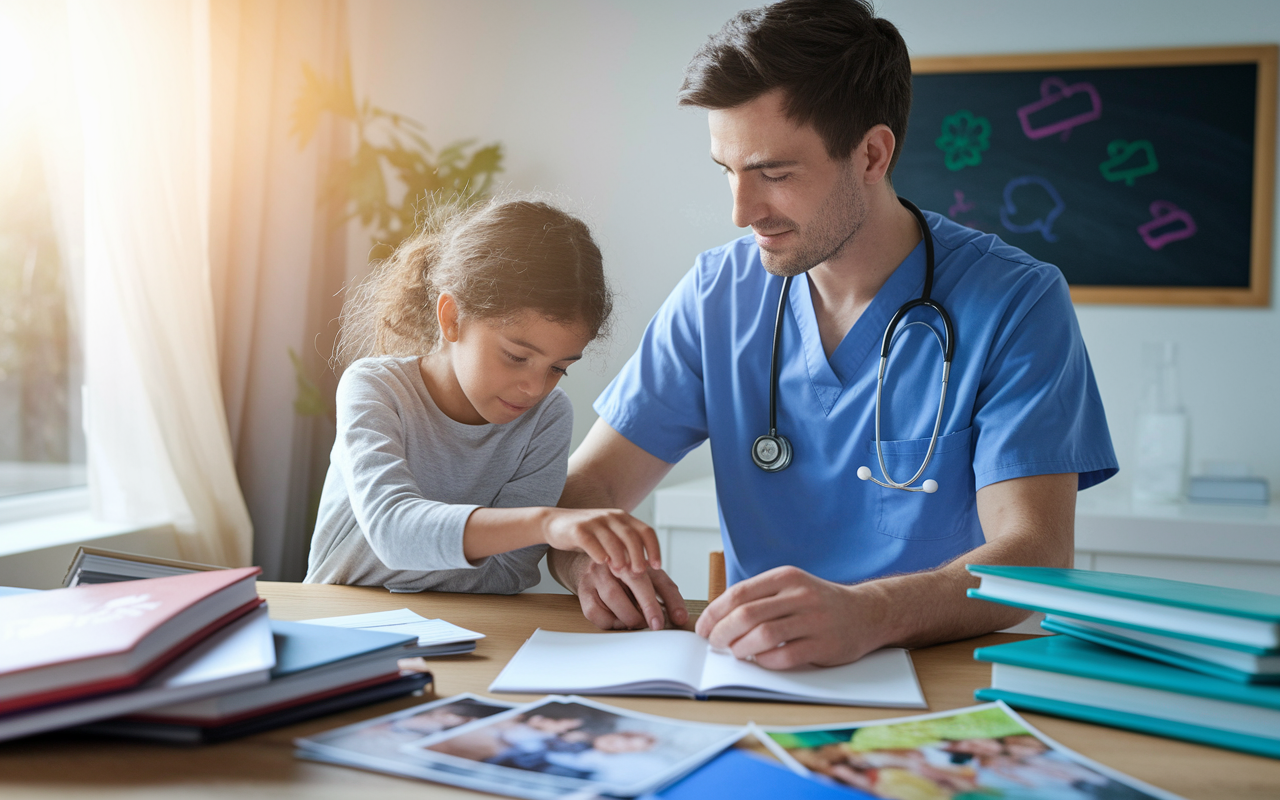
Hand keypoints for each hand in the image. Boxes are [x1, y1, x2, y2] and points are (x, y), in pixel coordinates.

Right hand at [543, 508, 660, 574]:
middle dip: (638, 555)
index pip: (646, 531)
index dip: (654, 549)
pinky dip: (598, 552)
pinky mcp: (577, 529)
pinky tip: (601, 563)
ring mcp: (594, 522)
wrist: (555, 522)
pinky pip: (590, 541)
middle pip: (631, 535)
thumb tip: (647, 570)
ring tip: (621, 572)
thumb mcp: (611, 537)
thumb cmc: (588, 535)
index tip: (658, 566)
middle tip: (640, 573)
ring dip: (619, 556)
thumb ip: (627, 548)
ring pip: (612, 539)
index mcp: (623, 519)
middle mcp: (611, 517)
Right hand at [563, 552, 687, 631]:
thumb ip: (667, 594)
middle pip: (636, 581)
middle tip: (656, 625)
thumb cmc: (625, 572)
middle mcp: (618, 560)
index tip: (678, 618)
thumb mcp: (650, 576)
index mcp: (640, 557)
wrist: (589, 562)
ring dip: (629, 617)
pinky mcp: (583, 589)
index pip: (659, 578)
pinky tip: (617, 621)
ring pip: (614, 598)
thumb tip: (681, 618)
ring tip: (637, 622)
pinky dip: (609, 622)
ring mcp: (598, 574)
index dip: (671, 599)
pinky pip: (595, 612)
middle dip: (649, 607)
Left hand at [694, 565, 891, 668]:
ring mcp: (814, 620)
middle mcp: (800, 595)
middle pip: (747, 615)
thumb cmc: (819, 603)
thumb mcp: (791, 587)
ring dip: (740, 649)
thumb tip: (718, 619)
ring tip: (734, 654)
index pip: (739, 593)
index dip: (715, 613)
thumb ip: (760, 598)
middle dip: (722, 633)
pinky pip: (785, 656)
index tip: (703, 628)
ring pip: (763, 636)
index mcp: (786, 577)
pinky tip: (760, 661)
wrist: (867, 613)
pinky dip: (765, 662)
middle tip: (714, 644)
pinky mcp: (824, 645)